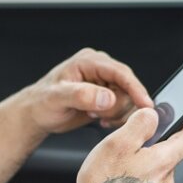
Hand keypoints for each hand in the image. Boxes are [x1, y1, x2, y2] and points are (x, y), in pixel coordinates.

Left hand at [23, 48, 153, 134]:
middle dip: (117, 106)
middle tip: (96, 115)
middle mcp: (100, 69)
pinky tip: (100, 120)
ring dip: (115, 113)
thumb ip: (82, 96)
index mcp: (89, 61)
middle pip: (127, 88)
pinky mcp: (107, 96)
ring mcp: (104, 83)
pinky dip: (116, 118)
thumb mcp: (57, 99)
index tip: (146, 104)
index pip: (120, 72)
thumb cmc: (41, 103)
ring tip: (94, 115)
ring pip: (128, 100)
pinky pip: (124, 108)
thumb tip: (107, 97)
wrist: (36, 114)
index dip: (135, 89)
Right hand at [53, 108, 182, 182]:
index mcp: (163, 162)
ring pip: (156, 174)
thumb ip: (140, 124)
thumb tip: (154, 114)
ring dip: (142, 166)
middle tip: (129, 145)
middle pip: (169, 156)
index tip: (173, 120)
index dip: (182, 126)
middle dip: (153, 147)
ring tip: (116, 168)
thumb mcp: (118, 143)